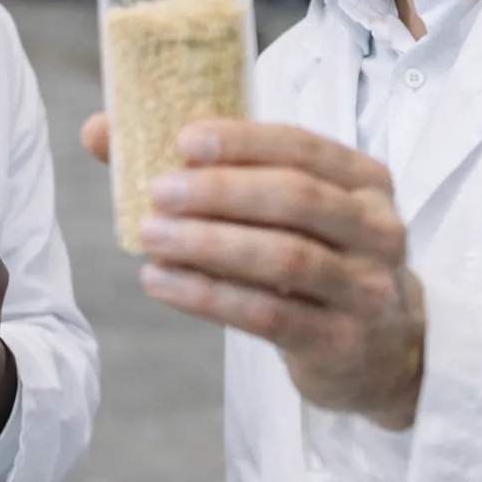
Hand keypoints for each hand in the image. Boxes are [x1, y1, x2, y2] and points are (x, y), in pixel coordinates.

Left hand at [92, 113, 423, 430]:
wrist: (381, 349)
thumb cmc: (316, 256)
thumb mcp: (284, 209)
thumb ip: (208, 168)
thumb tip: (100, 131)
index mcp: (363, 181)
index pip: (303, 146)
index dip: (243, 141)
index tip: (183, 140)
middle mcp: (377, 229)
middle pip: (296, 198)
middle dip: (221, 192)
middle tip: (158, 191)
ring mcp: (365, 289)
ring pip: (286, 258)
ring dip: (210, 244)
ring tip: (151, 236)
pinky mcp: (339, 342)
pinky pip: (269, 315)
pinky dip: (209, 296)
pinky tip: (161, 282)